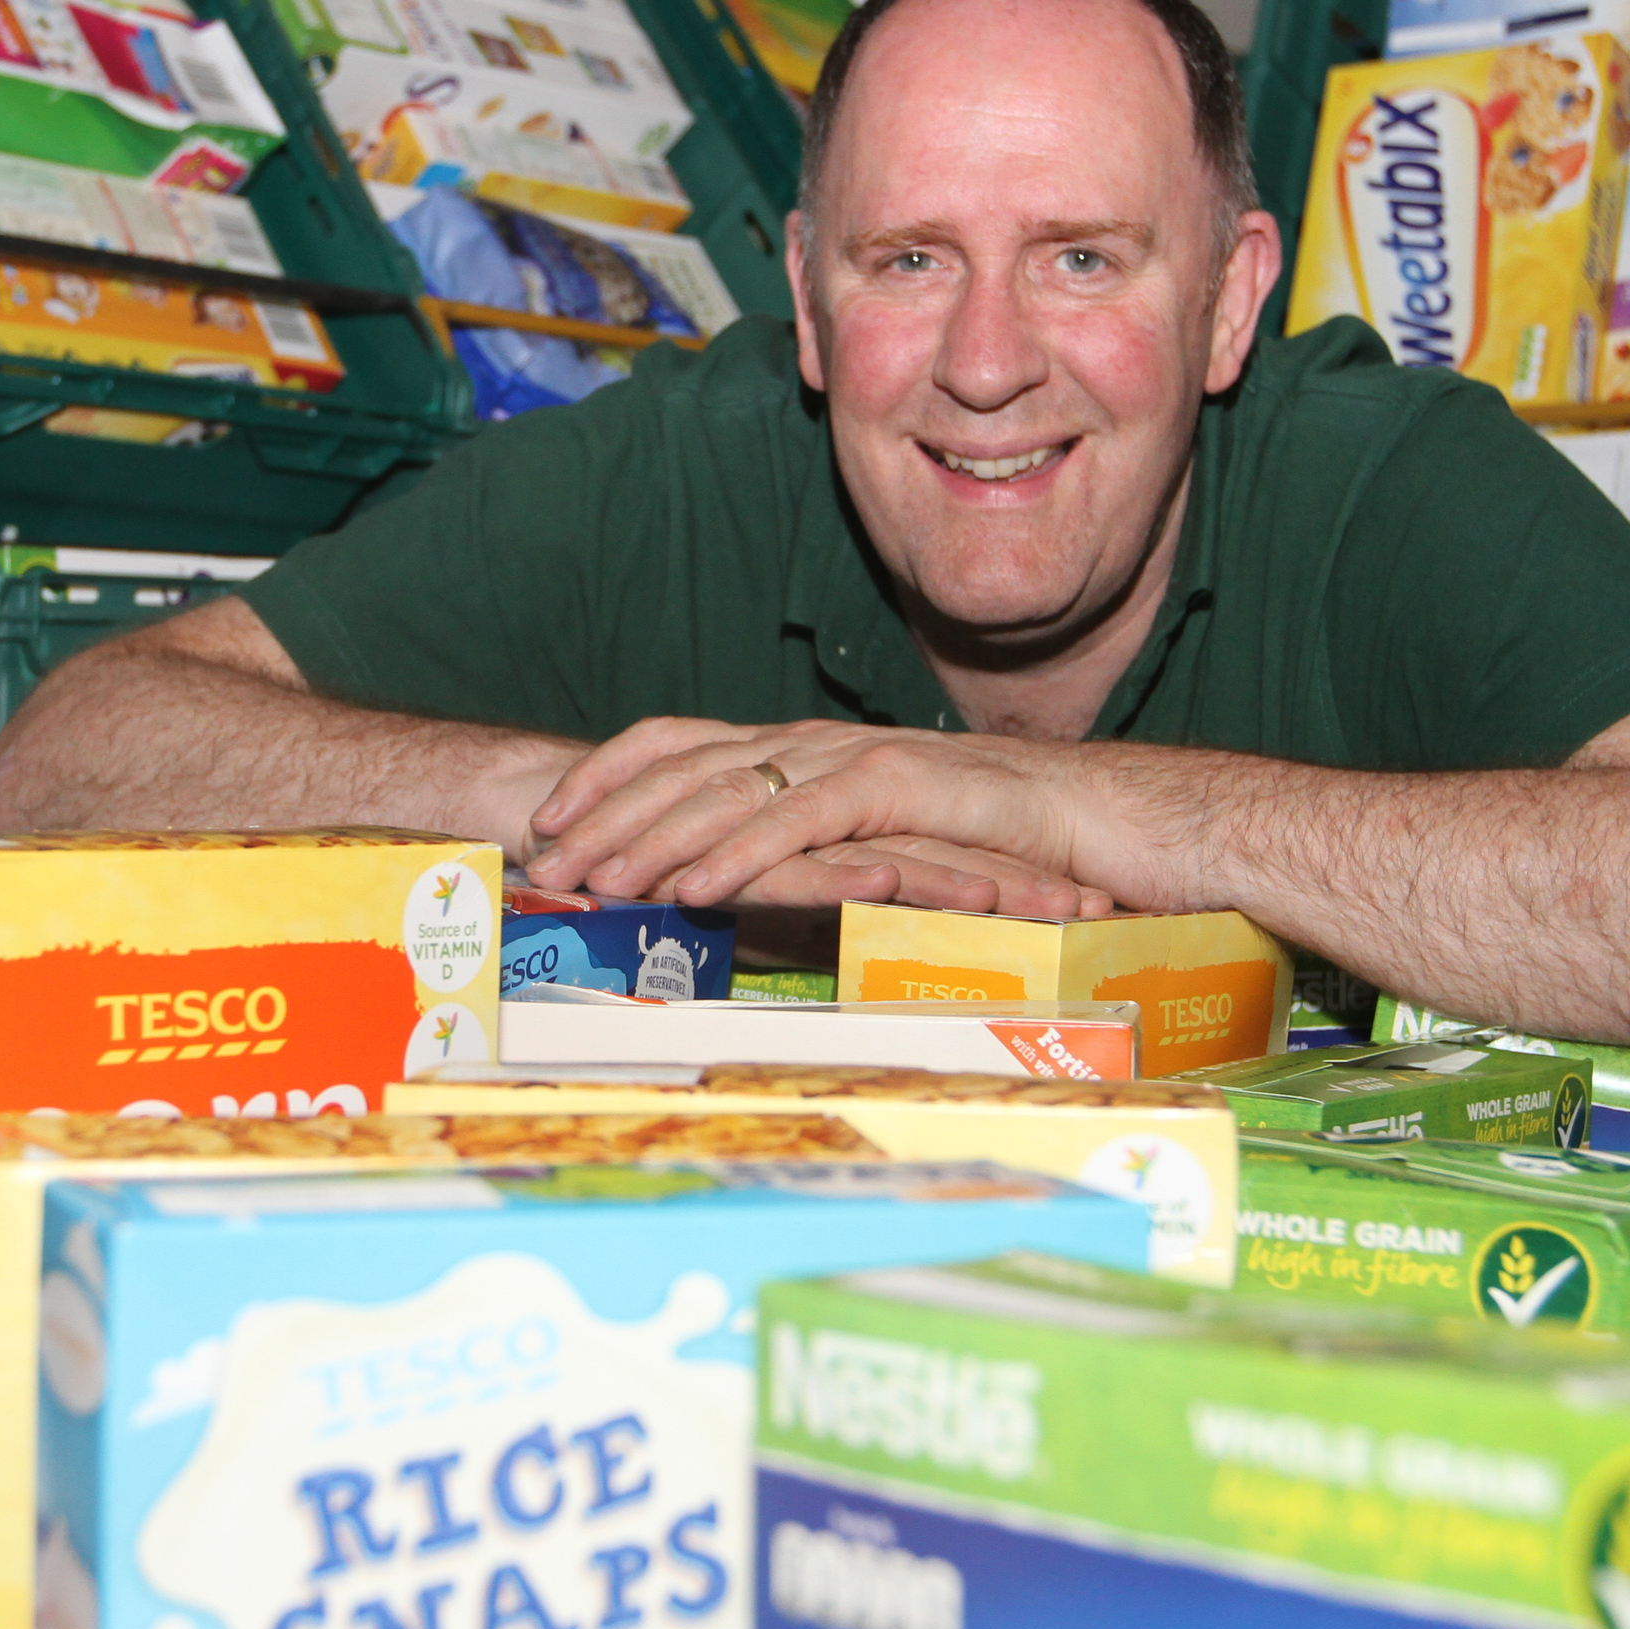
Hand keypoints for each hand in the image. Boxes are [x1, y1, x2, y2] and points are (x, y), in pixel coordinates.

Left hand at [525, 718, 1115, 912]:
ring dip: (654, 836)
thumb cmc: (981, 840)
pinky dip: (739, 854)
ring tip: (598, 877)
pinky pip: (798, 825)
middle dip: (605, 810)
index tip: (548, 812)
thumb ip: (796, 851)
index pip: (676, 740)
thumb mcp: (863, 843)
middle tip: (544, 856)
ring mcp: (848, 759)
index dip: (607, 770)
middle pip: (682, 764)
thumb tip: (719, 882)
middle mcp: (811, 742)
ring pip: (728, 791)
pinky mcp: (892, 790)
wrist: (1085, 816)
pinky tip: (694, 888)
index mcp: (796, 747)